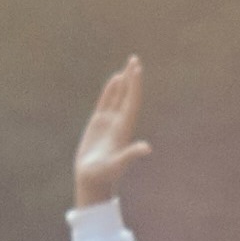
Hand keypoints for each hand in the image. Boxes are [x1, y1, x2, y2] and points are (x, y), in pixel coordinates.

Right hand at [71, 57, 149, 209]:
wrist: (93, 181)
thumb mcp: (118, 165)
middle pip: (127, 96)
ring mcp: (109, 123)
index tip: (136, 69)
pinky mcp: (97, 124)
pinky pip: (105, 103)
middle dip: (131, 78)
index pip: (132, 102)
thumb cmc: (105, 175)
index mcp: (124, 128)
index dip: (135, 85)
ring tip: (127, 67)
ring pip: (117, 97)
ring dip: (123, 83)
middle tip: (134, 59)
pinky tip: (113, 81)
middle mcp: (119, 123)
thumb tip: (146, 148)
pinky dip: (110, 91)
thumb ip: (131, 155)